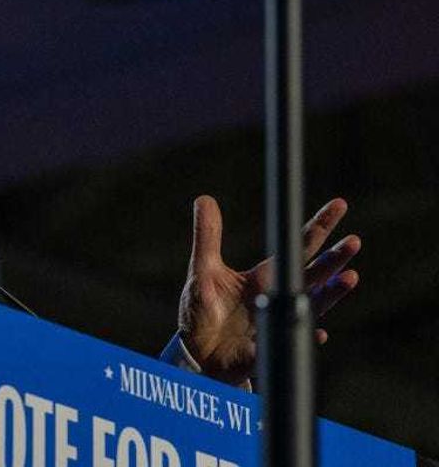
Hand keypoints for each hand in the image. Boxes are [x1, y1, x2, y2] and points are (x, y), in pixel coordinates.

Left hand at [176, 195, 359, 384]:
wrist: (197, 353)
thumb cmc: (204, 311)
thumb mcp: (203, 269)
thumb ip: (207, 236)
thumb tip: (204, 199)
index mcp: (264, 278)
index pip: (297, 248)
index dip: (319, 227)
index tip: (339, 205)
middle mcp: (277, 298)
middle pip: (312, 275)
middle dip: (334, 259)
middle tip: (354, 241)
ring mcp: (275, 323)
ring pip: (310, 306)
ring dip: (330, 294)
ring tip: (350, 277)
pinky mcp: (265, 347)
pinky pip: (287, 342)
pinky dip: (304, 336)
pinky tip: (319, 331)